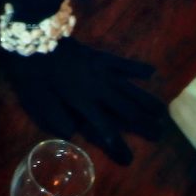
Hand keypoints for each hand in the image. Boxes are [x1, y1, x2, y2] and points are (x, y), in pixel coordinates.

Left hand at [0, 38, 164, 164]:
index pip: (104, 128)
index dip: (117, 145)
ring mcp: (101, 71)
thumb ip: (56, 116)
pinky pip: (122, 63)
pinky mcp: (100, 56)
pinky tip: (151, 72)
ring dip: (146, 100)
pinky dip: (136, 67)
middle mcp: (97, 88)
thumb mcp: (37, 99)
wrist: (35, 36)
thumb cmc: (32, 70)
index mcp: (82, 102)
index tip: (129, 160)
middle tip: (160, 133)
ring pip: (129, 88)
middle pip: (125, 109)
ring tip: (163, 111)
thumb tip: (73, 132)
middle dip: (143, 123)